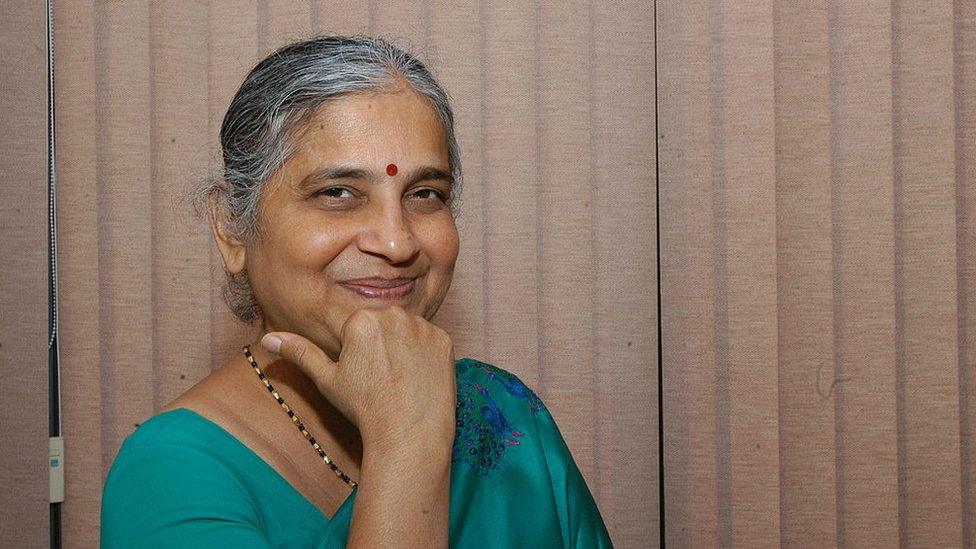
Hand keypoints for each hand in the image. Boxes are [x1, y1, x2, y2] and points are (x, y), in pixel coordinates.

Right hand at [261, 306, 456, 454]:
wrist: (410, 433)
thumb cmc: (365, 408)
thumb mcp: (327, 380)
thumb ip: (300, 352)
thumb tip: (267, 338)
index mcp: (361, 320)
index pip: (356, 328)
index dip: (359, 353)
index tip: (366, 374)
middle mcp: (394, 314)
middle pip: (383, 324)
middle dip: (381, 345)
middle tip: (383, 377)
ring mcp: (423, 326)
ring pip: (408, 330)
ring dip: (404, 347)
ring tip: (401, 378)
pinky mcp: (445, 340)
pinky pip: (431, 340)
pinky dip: (426, 355)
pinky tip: (419, 377)